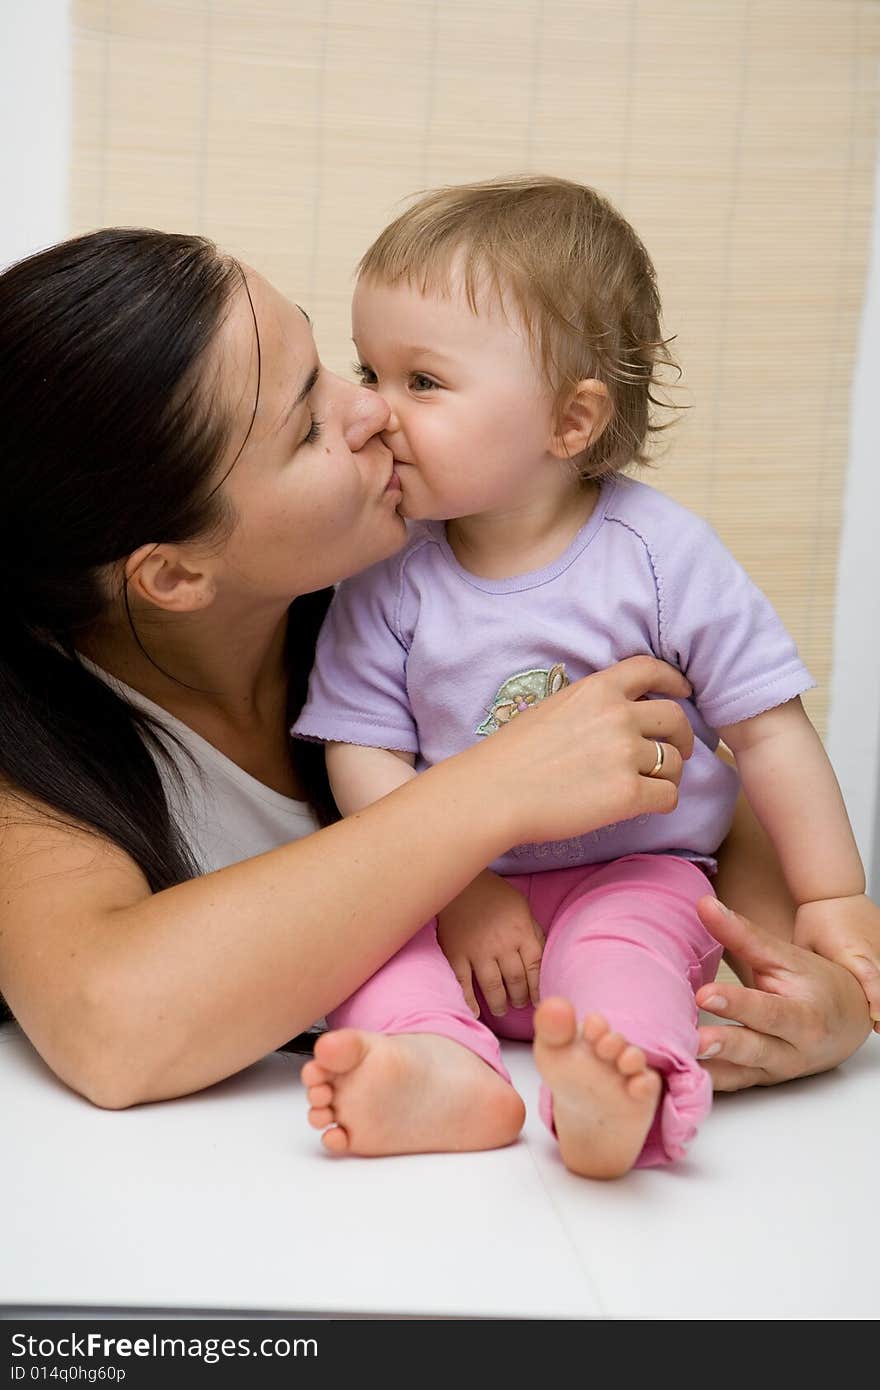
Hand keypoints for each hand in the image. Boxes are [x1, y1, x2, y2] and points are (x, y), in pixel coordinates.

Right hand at [437, 870, 543, 1018]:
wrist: (458, 881)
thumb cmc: (493, 894)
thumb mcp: (521, 906)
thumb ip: (532, 932)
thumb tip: (542, 957)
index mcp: (522, 933)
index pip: (535, 968)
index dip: (537, 988)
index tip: (537, 1000)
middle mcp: (502, 945)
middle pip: (516, 981)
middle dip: (520, 997)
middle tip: (519, 1004)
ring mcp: (478, 951)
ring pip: (493, 987)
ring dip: (499, 1003)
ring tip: (501, 1009)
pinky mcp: (456, 954)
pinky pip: (464, 984)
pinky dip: (469, 1001)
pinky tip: (476, 1012)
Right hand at [474, 655, 694, 846]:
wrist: (493, 793)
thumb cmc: (511, 756)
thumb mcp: (553, 709)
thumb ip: (591, 707)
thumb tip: (620, 720)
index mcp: (597, 690)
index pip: (650, 669)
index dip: (674, 680)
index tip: (683, 692)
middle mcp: (617, 715)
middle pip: (675, 719)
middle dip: (682, 737)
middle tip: (677, 752)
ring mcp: (625, 754)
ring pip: (673, 762)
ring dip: (667, 775)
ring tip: (648, 785)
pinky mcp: (628, 793)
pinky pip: (668, 796)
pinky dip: (662, 802)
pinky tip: (644, 806)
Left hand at [693, 897, 871, 1089]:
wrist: (847, 1021)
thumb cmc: (816, 984)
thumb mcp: (784, 956)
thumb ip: (743, 934)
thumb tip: (705, 906)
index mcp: (805, 1016)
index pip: (768, 1011)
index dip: (737, 1004)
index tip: (705, 995)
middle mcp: (793, 1049)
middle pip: (756, 1050)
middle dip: (725, 1046)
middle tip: (693, 1040)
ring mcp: (776, 1070)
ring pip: (742, 1075)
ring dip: (711, 1071)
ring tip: (681, 1062)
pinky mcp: (761, 1081)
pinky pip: (732, 1085)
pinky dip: (709, 1084)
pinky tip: (680, 1079)